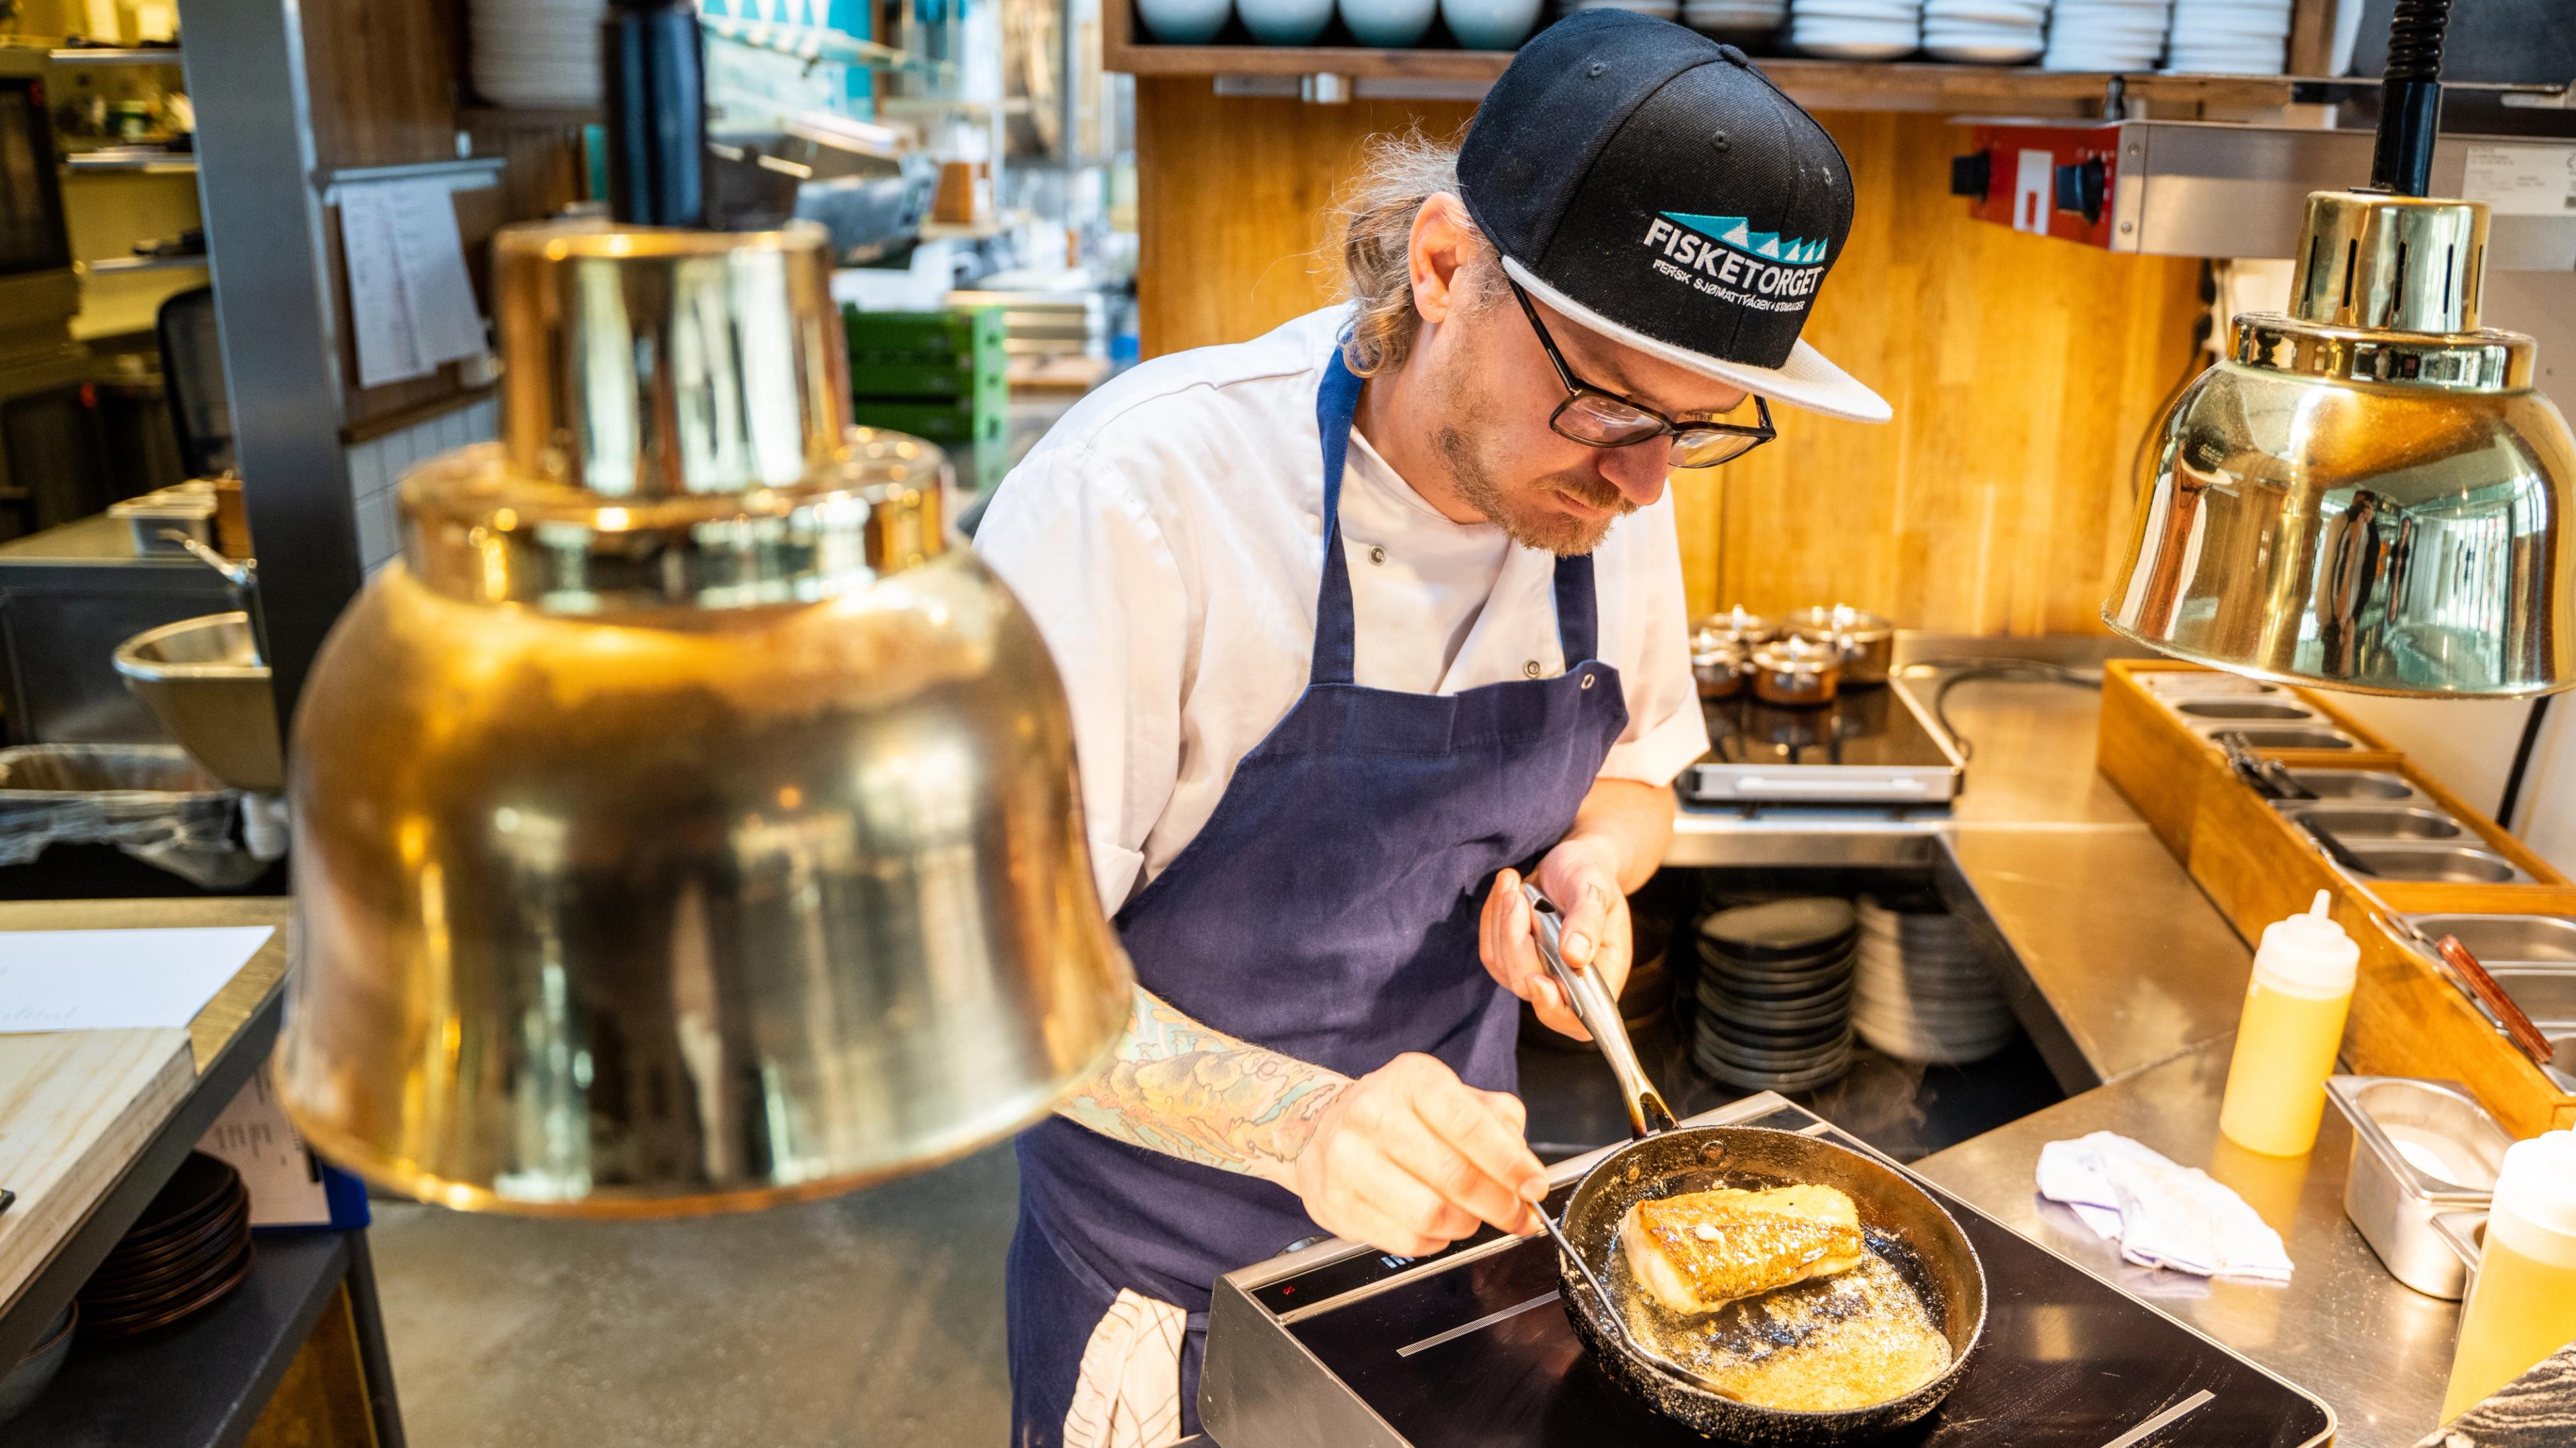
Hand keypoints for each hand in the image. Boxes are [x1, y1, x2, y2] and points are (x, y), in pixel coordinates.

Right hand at [1286, 1053, 1546, 1256]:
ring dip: (1466, 1226)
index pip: (1470, 1125)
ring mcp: (1347, 1159)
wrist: (1320, 1128)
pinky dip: (1434, 1242)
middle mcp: (1373, 1113)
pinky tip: (1435, 1225)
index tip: (1535, 1187)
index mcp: (1411, 1079)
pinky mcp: (1334, 1203)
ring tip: (1471, 1217)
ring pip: (1431, 1215)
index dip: (1511, 1164)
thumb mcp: (1450, 1096)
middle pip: (1455, 1177)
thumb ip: (1498, 1123)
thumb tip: (1526, 1170)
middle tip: (1517, 1215)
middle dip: (1500, 1205)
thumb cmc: (1398, 1115)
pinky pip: (1405, 1241)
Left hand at [1478, 842, 1630, 1040]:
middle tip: (1517, 897)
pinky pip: (1491, 952)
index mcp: (1601, 976)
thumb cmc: (1592, 877)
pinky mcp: (1513, 961)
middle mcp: (1568, 984)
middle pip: (1529, 987)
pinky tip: (1506, 890)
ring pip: (1504, 968)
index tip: (1537, 979)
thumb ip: (1588, 921)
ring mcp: (1538, 974)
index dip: (1554, 1008)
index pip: (1578, 1019)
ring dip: (1501, 923)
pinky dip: (1492, 920)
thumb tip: (1575, 956)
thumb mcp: (1596, 889)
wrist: (1574, 864)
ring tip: (1513, 881)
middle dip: (1516, 942)